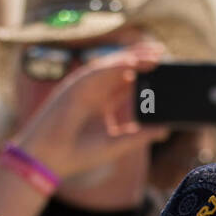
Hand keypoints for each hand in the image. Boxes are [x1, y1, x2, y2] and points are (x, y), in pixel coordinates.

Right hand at [10, 42, 171, 181]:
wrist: (49, 160)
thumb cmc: (79, 154)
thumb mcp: (117, 144)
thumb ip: (141, 135)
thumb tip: (166, 129)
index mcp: (103, 103)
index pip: (128, 83)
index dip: (146, 75)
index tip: (166, 71)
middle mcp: (94, 91)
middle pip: (122, 70)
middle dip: (142, 60)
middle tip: (164, 55)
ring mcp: (84, 87)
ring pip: (111, 66)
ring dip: (132, 58)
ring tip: (154, 55)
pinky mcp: (74, 87)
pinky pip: (97, 71)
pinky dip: (114, 66)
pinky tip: (131, 63)